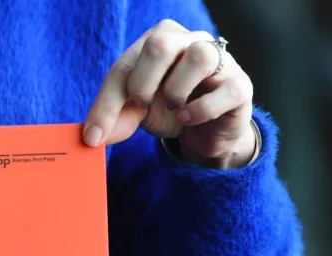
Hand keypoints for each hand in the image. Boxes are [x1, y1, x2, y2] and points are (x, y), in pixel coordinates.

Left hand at [83, 19, 256, 168]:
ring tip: (173, 107)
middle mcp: (190, 40)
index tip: (94, 135)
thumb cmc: (167, 110)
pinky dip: (200, 110)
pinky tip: (189, 119)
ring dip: (176, 90)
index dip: (107, 102)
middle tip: (141, 106)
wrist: (203, 133)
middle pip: (161, 43)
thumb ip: (112, 118)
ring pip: (199, 56)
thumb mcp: (134, 112)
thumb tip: (91, 138)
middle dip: (142, 83)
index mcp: (158, 41)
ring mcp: (220, 60)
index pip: (124, 64)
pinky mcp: (240, 85)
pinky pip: (224, 90)